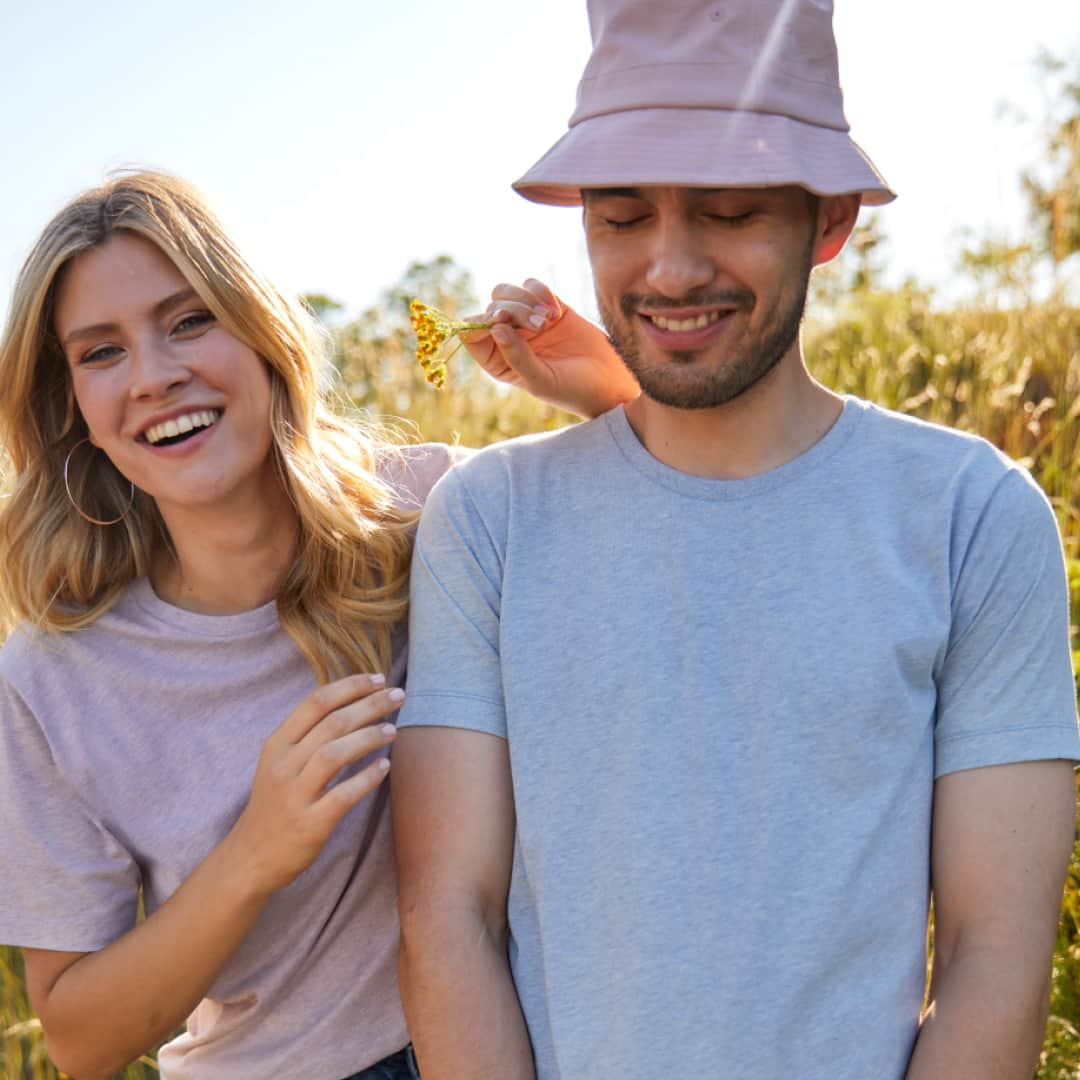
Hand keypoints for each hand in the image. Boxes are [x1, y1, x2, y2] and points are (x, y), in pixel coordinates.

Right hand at [229, 674, 400, 896]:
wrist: (250, 858)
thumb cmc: (275, 804)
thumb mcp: (280, 763)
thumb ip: (308, 736)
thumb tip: (353, 703)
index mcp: (277, 744)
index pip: (316, 702)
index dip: (350, 686)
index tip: (378, 678)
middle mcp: (283, 765)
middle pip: (332, 722)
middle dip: (370, 704)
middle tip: (398, 695)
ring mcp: (295, 795)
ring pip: (335, 753)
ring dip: (369, 737)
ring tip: (393, 729)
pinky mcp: (310, 824)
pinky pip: (343, 795)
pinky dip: (367, 778)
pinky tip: (385, 767)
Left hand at [461, 279, 638, 418]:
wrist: (609, 380)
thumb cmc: (572, 389)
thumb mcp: (540, 380)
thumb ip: (516, 357)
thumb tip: (495, 327)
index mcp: (497, 361)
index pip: (471, 334)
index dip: (481, 322)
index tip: (502, 320)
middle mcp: (508, 338)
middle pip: (492, 307)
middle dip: (513, 311)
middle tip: (541, 326)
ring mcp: (526, 320)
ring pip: (506, 292)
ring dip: (526, 300)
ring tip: (549, 320)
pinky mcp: (547, 305)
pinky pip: (531, 285)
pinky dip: (540, 291)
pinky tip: (556, 311)